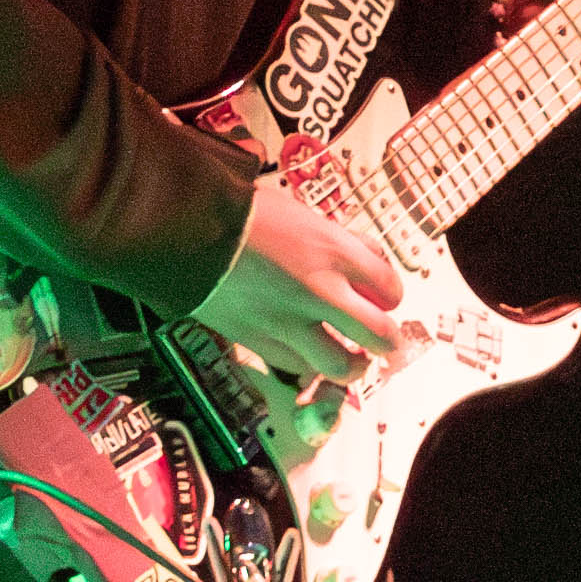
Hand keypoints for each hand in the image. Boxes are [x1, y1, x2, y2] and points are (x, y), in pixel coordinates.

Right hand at [190, 174, 402, 379]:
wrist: (188, 231)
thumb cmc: (246, 215)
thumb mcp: (307, 216)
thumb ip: (343, 242)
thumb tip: (370, 262)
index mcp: (336, 252)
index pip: (390, 287)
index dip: (392, 296)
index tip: (385, 299)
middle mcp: (321, 291)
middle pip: (377, 335)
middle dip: (388, 342)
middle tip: (386, 344)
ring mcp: (289, 321)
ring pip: (339, 365)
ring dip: (352, 365)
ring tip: (352, 360)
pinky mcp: (258, 340)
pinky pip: (297, 366)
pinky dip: (309, 365)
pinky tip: (309, 354)